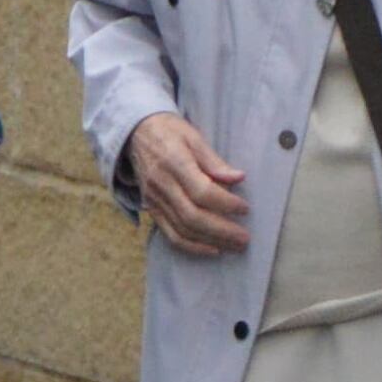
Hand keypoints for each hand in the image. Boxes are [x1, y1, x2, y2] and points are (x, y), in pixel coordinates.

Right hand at [120, 110, 248, 258]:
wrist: (136, 134)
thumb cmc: (170, 132)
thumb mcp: (193, 137)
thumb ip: (214, 161)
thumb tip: (238, 178)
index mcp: (173, 162)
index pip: (201, 191)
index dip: (226, 203)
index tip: (244, 208)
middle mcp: (161, 185)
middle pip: (192, 216)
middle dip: (222, 230)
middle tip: (245, 237)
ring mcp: (154, 200)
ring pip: (183, 230)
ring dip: (211, 241)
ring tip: (235, 245)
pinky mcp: (152, 209)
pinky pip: (171, 234)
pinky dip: (192, 246)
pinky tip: (212, 249)